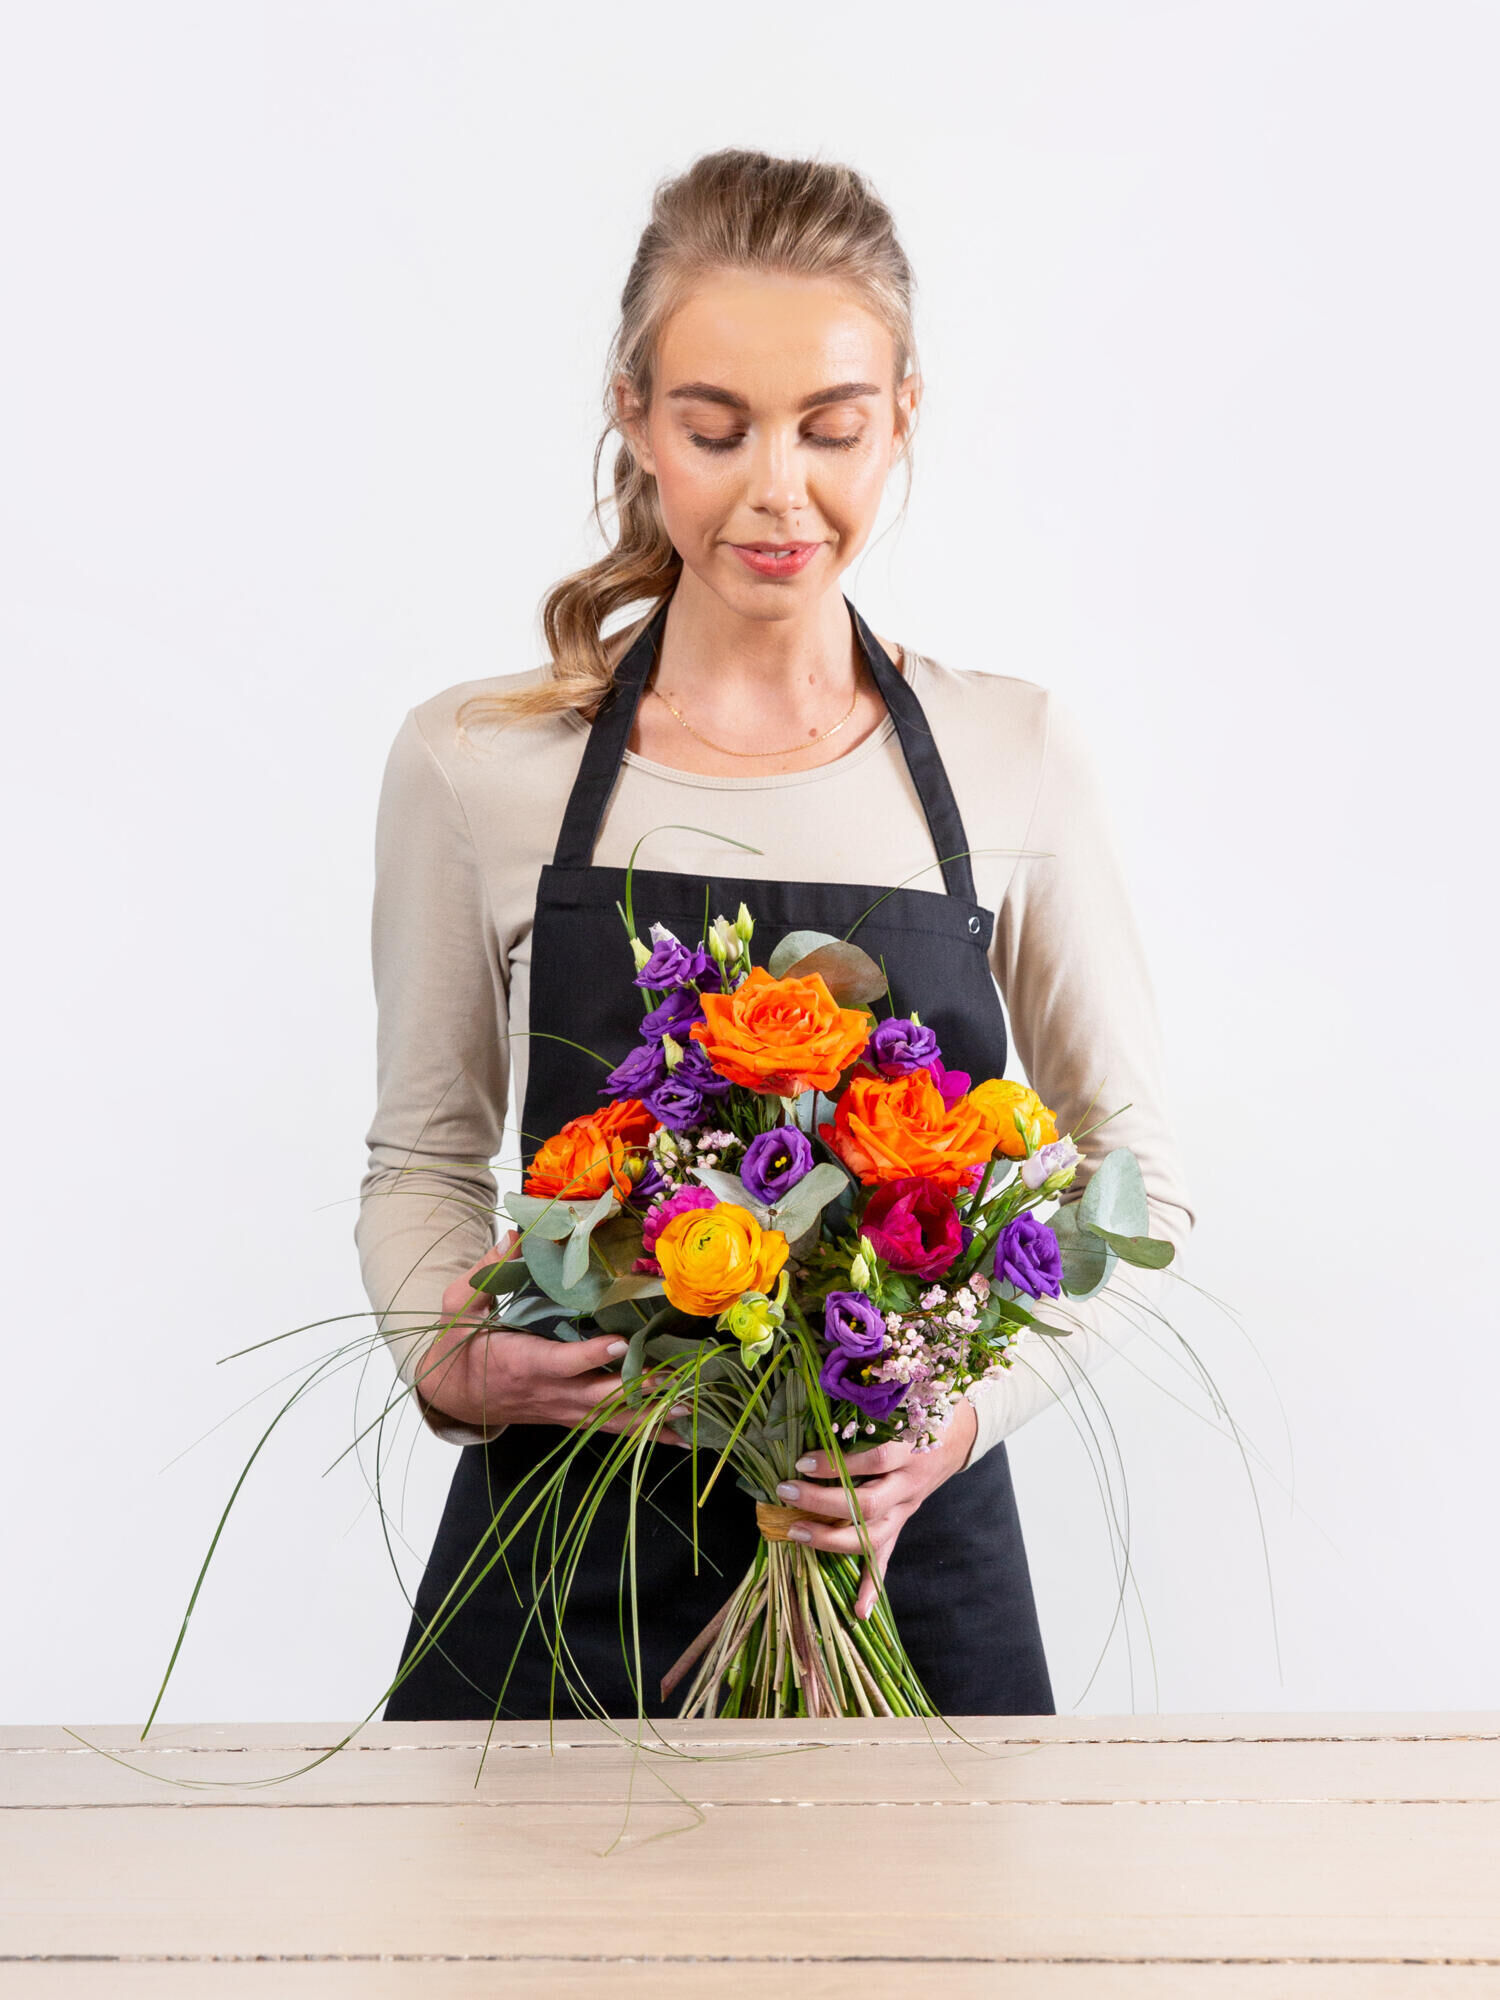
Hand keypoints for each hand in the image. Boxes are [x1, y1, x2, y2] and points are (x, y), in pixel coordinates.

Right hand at [413, 1237, 688, 1445]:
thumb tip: (517, 1232)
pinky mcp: (571, 1416)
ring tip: (691, 1411)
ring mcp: (562, 1409)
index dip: (593, 1355)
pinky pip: (611, 1428)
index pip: (562, 1362)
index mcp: (522, 1363)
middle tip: (679, 1382)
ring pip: (611, 1419)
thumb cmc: (458, 1347)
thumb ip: (487, 1272)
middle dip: (640, 1390)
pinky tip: (679, 1436)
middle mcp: (548, 1393)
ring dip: (652, 1417)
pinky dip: (645, 1433)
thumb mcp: (460, 1306)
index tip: (624, 1341)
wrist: (451, 1396)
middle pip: (599, 1397)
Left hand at [771, 1398, 978, 1619]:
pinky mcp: (903, 1522)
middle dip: (822, 1502)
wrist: (958, 1435)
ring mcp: (906, 1507)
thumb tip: (818, 1387)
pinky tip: (858, 1611)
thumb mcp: (900, 1402)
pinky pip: (887, 1556)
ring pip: (873, 1535)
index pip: (874, 1461)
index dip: (838, 1464)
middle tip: (785, 1492)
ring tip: (796, 1534)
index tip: (801, 1461)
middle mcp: (909, 1484)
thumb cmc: (920, 1410)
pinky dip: (872, 1586)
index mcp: (910, 1449)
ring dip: (832, 1540)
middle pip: (867, 1503)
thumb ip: (865, 1403)